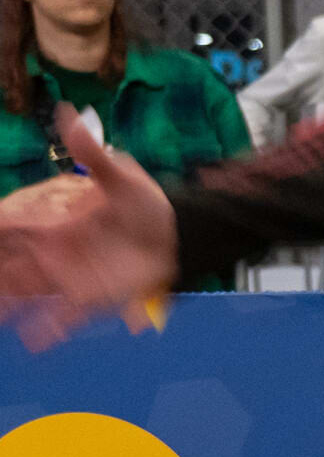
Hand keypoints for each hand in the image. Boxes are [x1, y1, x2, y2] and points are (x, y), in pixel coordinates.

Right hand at [0, 109, 175, 346]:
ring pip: (23, 291)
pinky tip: (35, 341)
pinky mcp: (88, 297)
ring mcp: (66, 275)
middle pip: (5, 263)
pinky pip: (63, 315)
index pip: (6, 224)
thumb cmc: (141, 202)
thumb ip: (94, 154)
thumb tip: (70, 115)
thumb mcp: (122, 178)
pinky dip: (49, 328)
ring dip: (8, 303)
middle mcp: (49, 249)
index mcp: (49, 220)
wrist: (174, 233)